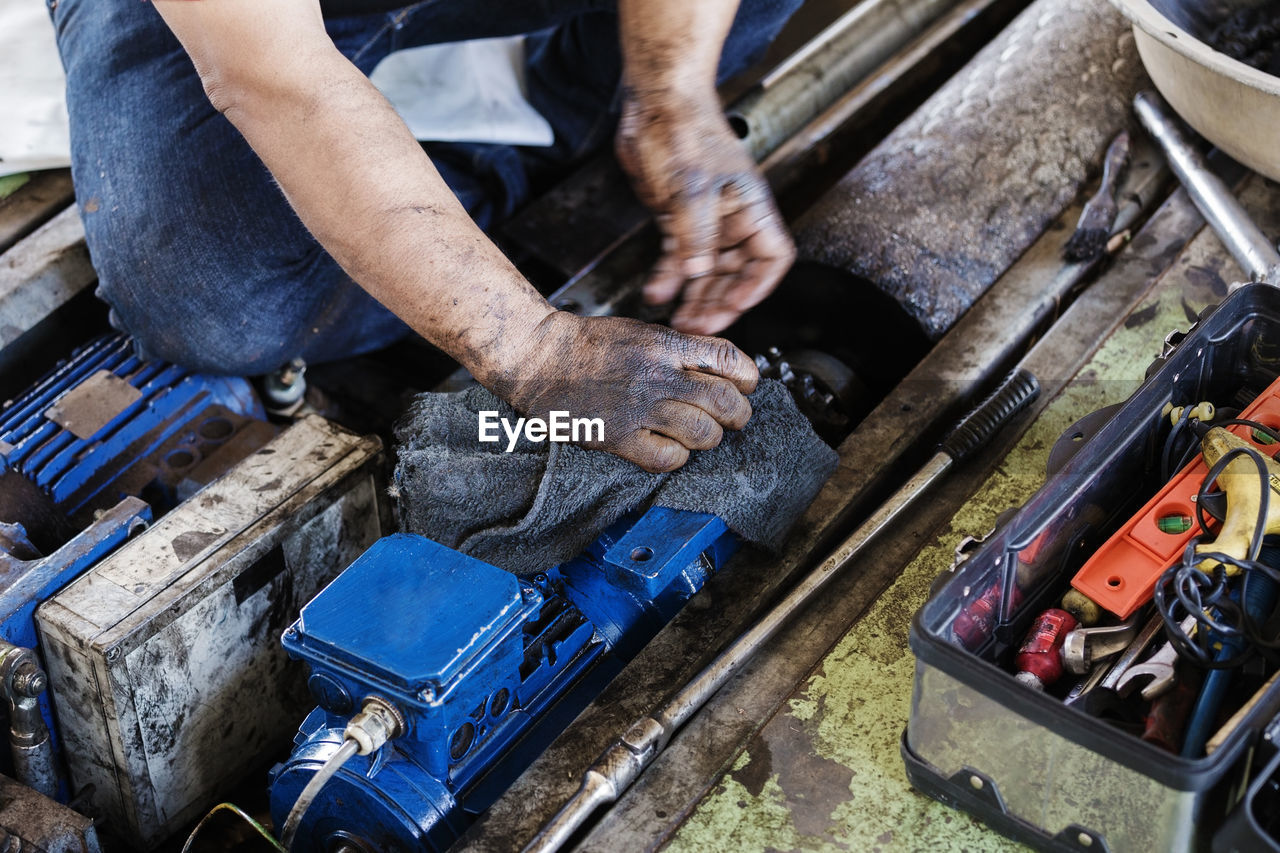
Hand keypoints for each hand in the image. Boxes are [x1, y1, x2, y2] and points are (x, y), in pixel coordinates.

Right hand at [499, 312, 757, 471]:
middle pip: (725, 401)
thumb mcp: (641, 331)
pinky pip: (667, 458)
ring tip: (701, 435)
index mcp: (665, 345)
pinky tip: (670, 448)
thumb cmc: (587, 344)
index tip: (746, 385)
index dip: (747, 376)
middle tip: (733, 417)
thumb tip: (718, 367)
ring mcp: (639, 409)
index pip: (729, 359)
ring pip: (702, 434)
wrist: (539, 357)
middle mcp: (658, 376)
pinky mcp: (619, 437)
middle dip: (738, 414)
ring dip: (710, 438)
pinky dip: (676, 457)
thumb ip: (680, 348)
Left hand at [615, 90, 795, 335]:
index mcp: (752, 209)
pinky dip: (668, 277)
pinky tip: (656, 293)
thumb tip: (698, 274)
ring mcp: (706, 221)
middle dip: (719, 302)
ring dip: (695, 297)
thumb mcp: (691, 190)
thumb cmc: (684, 131)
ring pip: (707, 271)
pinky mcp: (678, 220)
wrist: (655, 104)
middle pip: (737, 274)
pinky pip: (678, 258)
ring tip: (679, 320)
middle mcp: (733, 219)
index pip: (772, 259)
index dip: (758, 288)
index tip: (735, 307)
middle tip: (698, 326)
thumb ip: (696, 237)